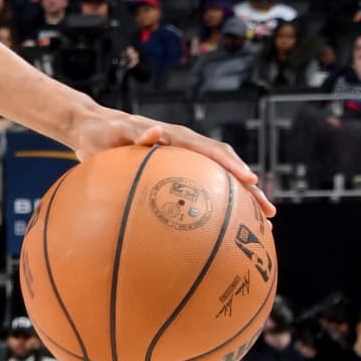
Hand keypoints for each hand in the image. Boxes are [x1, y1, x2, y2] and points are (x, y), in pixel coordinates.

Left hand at [66, 98, 274, 217]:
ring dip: (239, 200)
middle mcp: (185, 146)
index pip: (211, 152)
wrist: (92, 130)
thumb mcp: (116, 132)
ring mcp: (182, 158)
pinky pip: (199, 187)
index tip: (251, 182)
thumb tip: (155, 133)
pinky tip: (221, 230)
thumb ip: (136, 135)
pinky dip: (216, 204)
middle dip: (250, 191)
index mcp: (175, 137)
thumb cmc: (102, 133)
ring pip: (218, 179)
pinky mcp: (174, 170)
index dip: (233, 166)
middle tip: (268, 214)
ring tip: (258, 224)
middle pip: (226, 168)